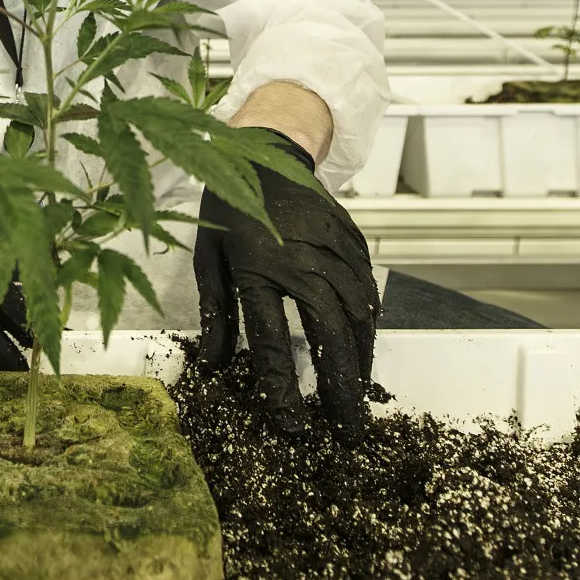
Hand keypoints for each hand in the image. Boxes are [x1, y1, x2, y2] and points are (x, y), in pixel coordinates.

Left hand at [194, 129, 379, 438]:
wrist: (263, 147)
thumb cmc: (226, 207)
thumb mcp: (207, 259)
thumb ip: (215, 315)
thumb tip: (215, 370)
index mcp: (256, 268)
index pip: (274, 342)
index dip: (285, 390)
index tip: (295, 428)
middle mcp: (300, 259)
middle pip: (331, 332)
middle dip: (343, 387)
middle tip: (350, 431)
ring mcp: (332, 247)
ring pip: (359, 314)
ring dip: (362, 361)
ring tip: (359, 400)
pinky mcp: (352, 240)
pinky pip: (368, 290)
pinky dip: (371, 325)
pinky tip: (366, 350)